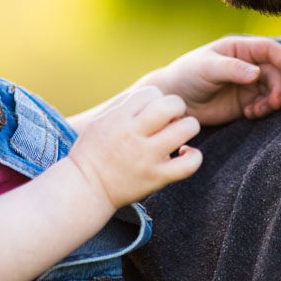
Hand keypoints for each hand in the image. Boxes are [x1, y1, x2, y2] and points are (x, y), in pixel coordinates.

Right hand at [66, 86, 201, 210]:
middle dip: (177, 106)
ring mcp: (147, 157)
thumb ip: (126, 105)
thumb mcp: (102, 120)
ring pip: (186, 130)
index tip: (152, 110)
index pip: (152, 92)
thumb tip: (155, 95)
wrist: (86, 188)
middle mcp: (134, 135)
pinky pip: (188, 165)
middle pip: (171, 105)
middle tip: (172, 118)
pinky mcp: (157, 178)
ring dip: (188, 127)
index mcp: (119, 118)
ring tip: (180, 133)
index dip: (156, 98)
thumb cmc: (94, 151)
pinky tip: (186, 153)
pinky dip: (194, 156)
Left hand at [149, 36, 280, 125]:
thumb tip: (257, 73)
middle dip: (279, 87)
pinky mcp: (247, 102)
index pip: (270, 49)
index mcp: (240, 48)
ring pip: (274, 90)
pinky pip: (265, 106)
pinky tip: (250, 114)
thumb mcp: (207, 67)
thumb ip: (231, 68)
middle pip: (277, 72)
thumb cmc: (187, 75)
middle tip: (274, 102)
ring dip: (272, 102)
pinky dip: (263, 111)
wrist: (175, 100)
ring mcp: (249, 84)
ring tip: (256, 111)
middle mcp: (249, 64)